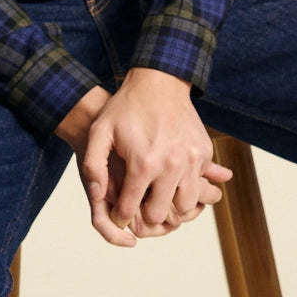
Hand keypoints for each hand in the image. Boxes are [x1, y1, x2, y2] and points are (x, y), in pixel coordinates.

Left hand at [57, 70, 230, 246]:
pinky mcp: (204, 153)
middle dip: (147, 214)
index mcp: (143, 164)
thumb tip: (97, 196)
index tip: (119, 212)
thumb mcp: (99, 131)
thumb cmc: (126, 107)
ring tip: (158, 192)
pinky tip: (172, 174)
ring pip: (186, 206)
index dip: (121, 215)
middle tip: (140, 203)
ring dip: (172, 203)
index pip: (130, 209)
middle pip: (161, 215)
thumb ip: (93, 165)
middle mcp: (171, 166)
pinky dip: (187, 185)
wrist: (159, 81)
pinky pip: (200, 184)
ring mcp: (192, 160)